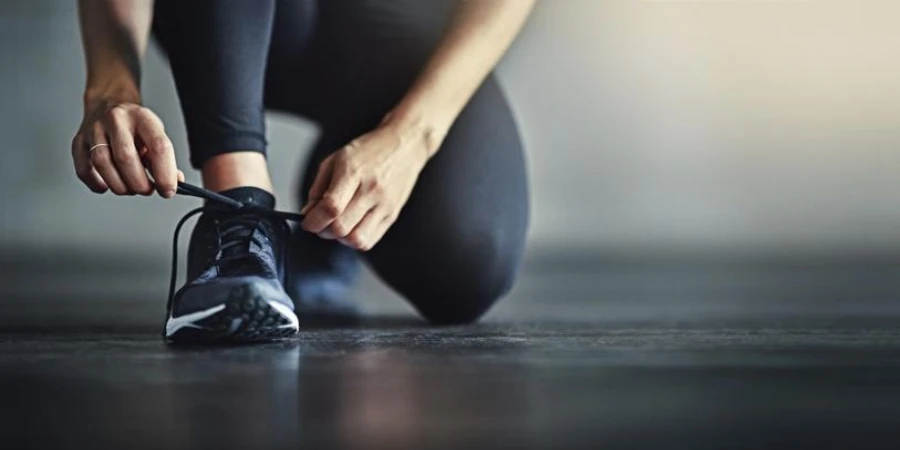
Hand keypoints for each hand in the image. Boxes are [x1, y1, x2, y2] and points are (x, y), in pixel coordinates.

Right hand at [72, 96, 181, 196]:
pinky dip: (96, 183)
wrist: (108, 103)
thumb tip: (175, 182)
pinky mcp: (79, 140)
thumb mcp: (155, 133)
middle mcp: (116, 120)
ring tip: (130, 188)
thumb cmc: (134, 124)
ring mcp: (94, 128)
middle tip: (147, 190)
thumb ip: (164, 158)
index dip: (165, 173)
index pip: (158, 146)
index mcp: (142, 117)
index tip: (168, 190)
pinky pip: (83, 168)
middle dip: (139, 183)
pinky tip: (107, 185)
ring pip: (102, 163)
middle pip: (126, 157)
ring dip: (119, 185)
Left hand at [300, 122, 431, 250]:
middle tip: (320, 223)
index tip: (308, 222)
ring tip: (338, 225)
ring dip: (340, 238)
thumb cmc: (369, 150)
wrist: (404, 146)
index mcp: (353, 172)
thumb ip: (318, 188)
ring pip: (356, 240)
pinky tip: (352, 226)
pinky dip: (355, 240)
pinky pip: (370, 240)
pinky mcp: (392, 215)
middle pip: (341, 227)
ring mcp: (385, 205)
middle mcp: (371, 190)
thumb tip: (308, 214)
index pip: (331, 207)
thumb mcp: (336, 159)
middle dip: (323, 231)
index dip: (314, 221)